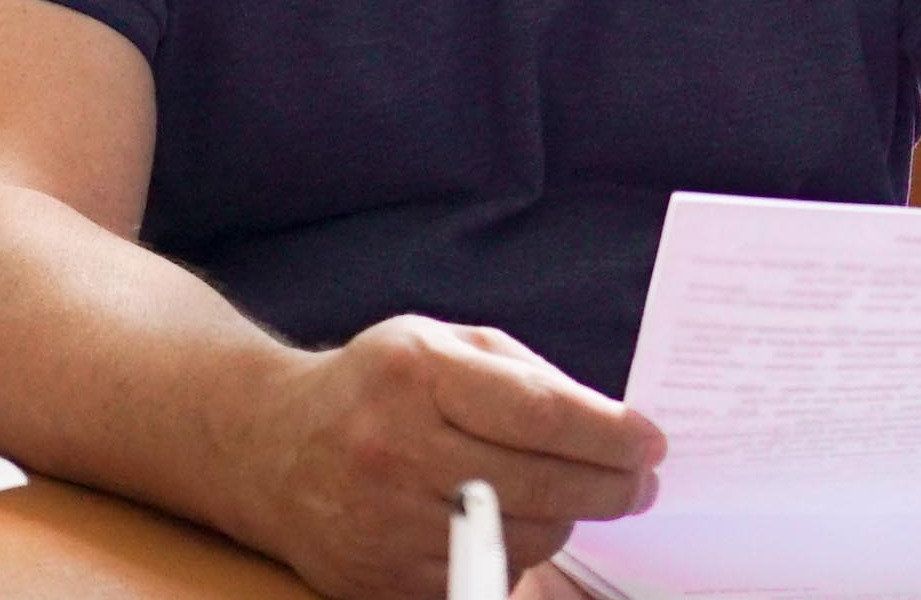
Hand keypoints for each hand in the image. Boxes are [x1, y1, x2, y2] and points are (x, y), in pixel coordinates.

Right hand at [234, 315, 664, 599]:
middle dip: (610, 486)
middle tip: (642, 483)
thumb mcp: (442, 345)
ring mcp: (384, 522)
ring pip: (520, 538)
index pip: (540, 413)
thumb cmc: (375, 386)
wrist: (268, 447)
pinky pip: (482, 577)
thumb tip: (612, 424)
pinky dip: (515, 553)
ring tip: (578, 495)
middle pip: (540, 484)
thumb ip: (525, 376)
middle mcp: (395, 449)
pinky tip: (518, 522)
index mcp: (417, 374)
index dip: (610, 434)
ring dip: (567, 520)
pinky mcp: (380, 579)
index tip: (652, 442)